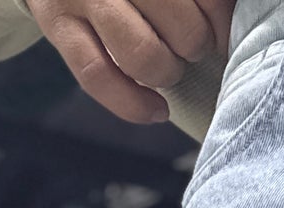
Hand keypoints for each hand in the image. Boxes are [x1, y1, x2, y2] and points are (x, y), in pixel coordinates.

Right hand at [27, 0, 233, 122]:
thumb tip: (226, 26)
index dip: (219, 20)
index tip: (220, 33)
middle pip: (180, 27)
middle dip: (194, 46)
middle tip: (189, 45)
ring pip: (142, 56)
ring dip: (168, 73)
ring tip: (169, 67)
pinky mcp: (57, 24)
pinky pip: (99, 77)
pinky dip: (133, 104)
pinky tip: (156, 110)